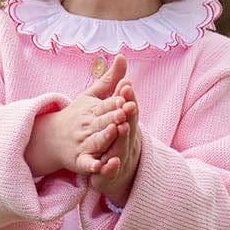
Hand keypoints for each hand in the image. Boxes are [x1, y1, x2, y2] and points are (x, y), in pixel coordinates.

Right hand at [25, 56, 131, 178]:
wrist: (51, 137)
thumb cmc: (78, 115)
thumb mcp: (92, 95)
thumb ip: (110, 79)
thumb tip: (122, 55)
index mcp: (93, 110)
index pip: (106, 103)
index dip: (116, 100)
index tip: (127, 94)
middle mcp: (88, 126)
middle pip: (102, 121)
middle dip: (114, 116)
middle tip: (125, 111)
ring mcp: (83, 143)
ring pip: (96, 141)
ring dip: (105, 137)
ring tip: (115, 131)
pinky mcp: (79, 160)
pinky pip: (86, 163)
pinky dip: (91, 165)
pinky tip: (98, 166)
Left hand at [89, 75, 140, 205]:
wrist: (109, 169)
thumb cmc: (111, 133)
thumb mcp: (112, 108)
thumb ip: (115, 85)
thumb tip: (120, 56)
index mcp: (126, 122)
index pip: (128, 107)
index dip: (127, 97)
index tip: (126, 84)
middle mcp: (125, 139)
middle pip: (127, 125)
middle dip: (127, 114)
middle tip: (127, 103)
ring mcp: (117, 156)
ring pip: (118, 147)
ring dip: (120, 138)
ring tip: (119, 127)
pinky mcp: (105, 172)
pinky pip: (105, 171)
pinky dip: (105, 168)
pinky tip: (101, 165)